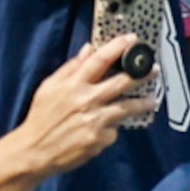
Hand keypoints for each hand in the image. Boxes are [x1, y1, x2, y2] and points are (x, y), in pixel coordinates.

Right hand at [20, 34, 150, 170]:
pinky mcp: (100, 139)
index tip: (132, 39)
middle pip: (121, 82)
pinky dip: (112, 128)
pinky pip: (114, 130)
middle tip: (154, 69)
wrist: (36, 150)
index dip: (117, 47)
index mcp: (73, 84)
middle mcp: (87, 100)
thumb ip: (70, 68)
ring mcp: (96, 120)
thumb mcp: (50, 87)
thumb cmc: (41, 116)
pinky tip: (106, 130)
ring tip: (152, 101)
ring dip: (143, 103)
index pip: (99, 60)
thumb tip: (89, 49)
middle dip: (141, 74)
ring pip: (127, 107)